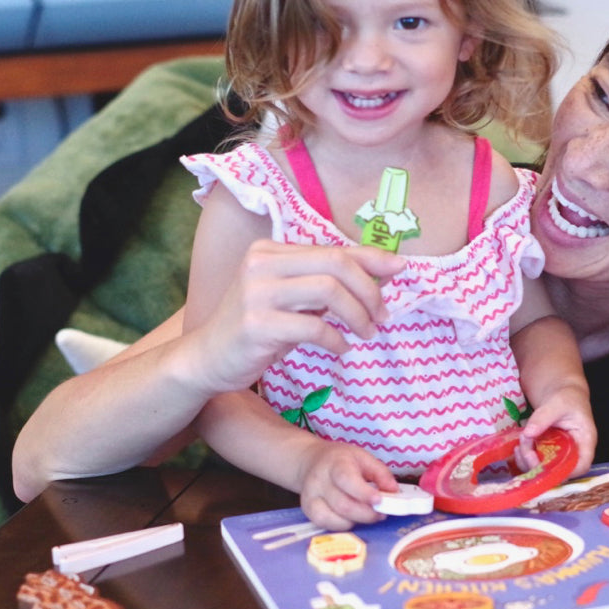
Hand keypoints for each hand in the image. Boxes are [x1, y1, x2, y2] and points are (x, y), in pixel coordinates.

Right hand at [185, 241, 405, 393]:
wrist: (208, 359)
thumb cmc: (258, 328)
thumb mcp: (293, 300)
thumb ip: (328, 284)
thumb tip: (384, 272)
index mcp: (270, 252)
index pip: (333, 249)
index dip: (372, 258)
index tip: (401, 269)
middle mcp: (261, 264)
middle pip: (336, 264)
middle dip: (369, 290)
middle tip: (382, 316)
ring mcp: (256, 293)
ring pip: (329, 292)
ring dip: (358, 315)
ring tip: (367, 333)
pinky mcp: (256, 324)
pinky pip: (314, 327)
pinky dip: (337, 339)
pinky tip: (341, 348)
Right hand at [295, 440, 399, 530]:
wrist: (310, 461)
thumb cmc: (340, 460)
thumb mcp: (363, 457)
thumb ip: (381, 474)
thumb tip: (394, 492)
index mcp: (335, 463)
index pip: (346, 480)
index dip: (363, 493)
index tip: (379, 501)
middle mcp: (319, 481)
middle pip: (343, 505)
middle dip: (367, 514)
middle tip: (381, 513)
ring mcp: (311, 498)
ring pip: (335, 518)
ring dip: (357, 521)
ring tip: (368, 515)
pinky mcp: (308, 511)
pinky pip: (326, 525)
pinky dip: (343, 526)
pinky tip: (352, 519)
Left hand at [517, 384, 595, 477]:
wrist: (561, 393)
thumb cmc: (567, 397)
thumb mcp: (557, 403)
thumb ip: (543, 417)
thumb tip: (528, 433)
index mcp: (584, 441)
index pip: (581, 465)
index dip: (564, 472)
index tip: (544, 466)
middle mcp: (574, 452)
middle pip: (560, 471)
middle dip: (538, 466)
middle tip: (524, 451)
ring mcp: (560, 455)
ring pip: (545, 470)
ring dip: (528, 462)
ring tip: (519, 447)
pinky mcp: (548, 454)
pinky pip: (537, 463)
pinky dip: (525, 459)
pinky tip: (518, 447)